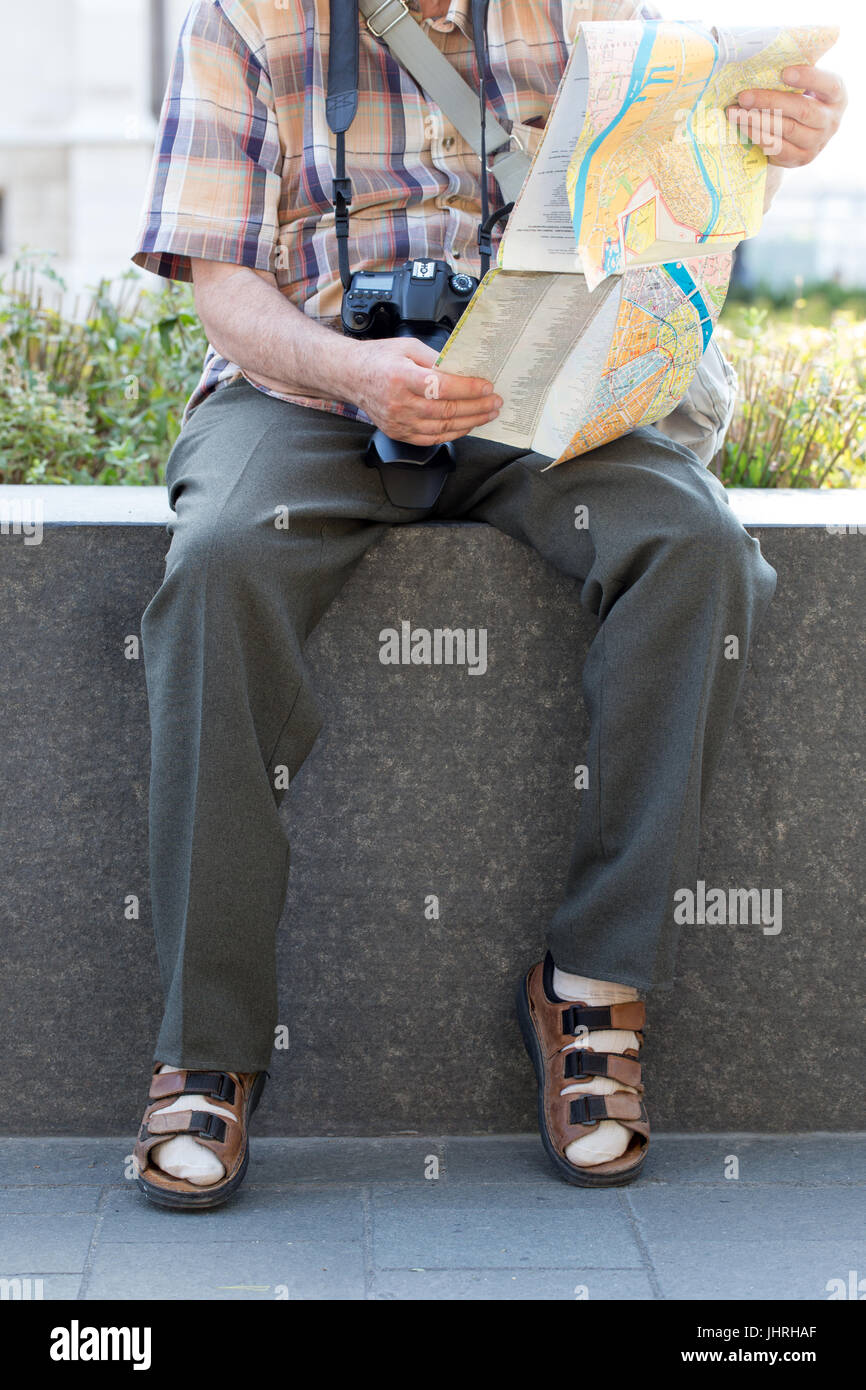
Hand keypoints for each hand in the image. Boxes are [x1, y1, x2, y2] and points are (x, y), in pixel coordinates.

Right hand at [345, 336, 501, 446]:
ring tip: (487, 415)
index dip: (469, 389)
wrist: (351, 376)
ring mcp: (398, 422)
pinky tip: (466, 425)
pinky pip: (431, 439)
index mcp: (401, 377)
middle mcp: (399, 403)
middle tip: (495, 402)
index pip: (443, 387)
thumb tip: (464, 369)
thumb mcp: (409, 347)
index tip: (487, 386)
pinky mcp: (398, 433)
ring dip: (470, 422)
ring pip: (442, 428)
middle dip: (477, 407)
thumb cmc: (379, 359)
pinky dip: (453, 434)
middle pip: (446, 410)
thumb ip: (436, 358)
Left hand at [726, 65, 847, 169]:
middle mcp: (831, 121)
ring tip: (735, 112)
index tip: (784, 71)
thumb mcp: (805, 84)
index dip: (808, 77)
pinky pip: (777, 147)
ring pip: (786, 130)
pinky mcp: (800, 159)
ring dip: (757, 120)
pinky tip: (743, 127)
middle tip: (744, 96)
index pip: (829, 84)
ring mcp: (817, 143)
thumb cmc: (799, 98)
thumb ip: (796, 71)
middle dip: (770, 101)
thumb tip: (770, 54)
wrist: (800, 136)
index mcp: (837, 96)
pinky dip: (757, 136)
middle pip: (802, 109)